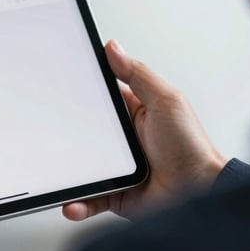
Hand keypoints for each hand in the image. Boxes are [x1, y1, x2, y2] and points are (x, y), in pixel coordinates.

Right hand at [63, 40, 226, 220]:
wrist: (201, 194)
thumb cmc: (192, 147)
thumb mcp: (166, 100)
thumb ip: (138, 74)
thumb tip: (113, 47)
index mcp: (132, 113)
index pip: (99, 97)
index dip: (79, 90)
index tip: (58, 82)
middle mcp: (121, 141)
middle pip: (82, 132)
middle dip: (65, 133)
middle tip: (48, 131)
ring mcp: (115, 168)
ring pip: (81, 167)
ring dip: (67, 172)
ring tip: (57, 172)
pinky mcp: (114, 194)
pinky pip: (89, 198)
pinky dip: (77, 203)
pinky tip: (72, 202)